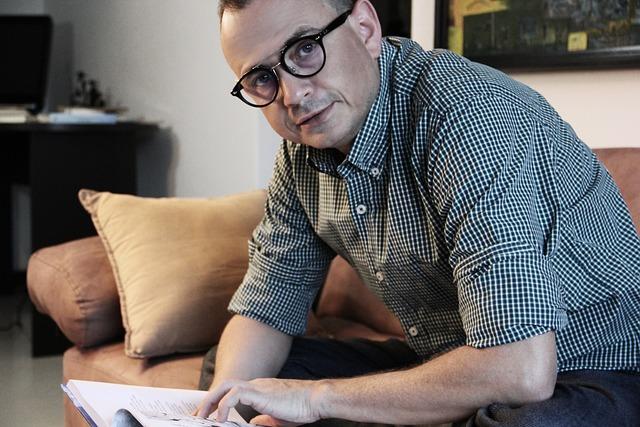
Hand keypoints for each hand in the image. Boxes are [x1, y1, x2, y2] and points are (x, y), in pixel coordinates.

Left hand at [196, 378, 323, 426]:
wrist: (315, 400)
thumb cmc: (301, 408)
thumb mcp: (278, 418)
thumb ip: (264, 419)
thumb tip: (252, 423)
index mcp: (259, 390)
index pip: (232, 391)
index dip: (218, 402)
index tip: (207, 415)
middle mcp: (255, 385)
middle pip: (224, 386)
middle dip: (208, 401)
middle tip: (197, 417)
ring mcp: (257, 386)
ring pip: (225, 387)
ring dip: (211, 401)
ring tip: (202, 417)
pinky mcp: (259, 392)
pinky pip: (234, 394)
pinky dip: (224, 406)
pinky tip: (220, 420)